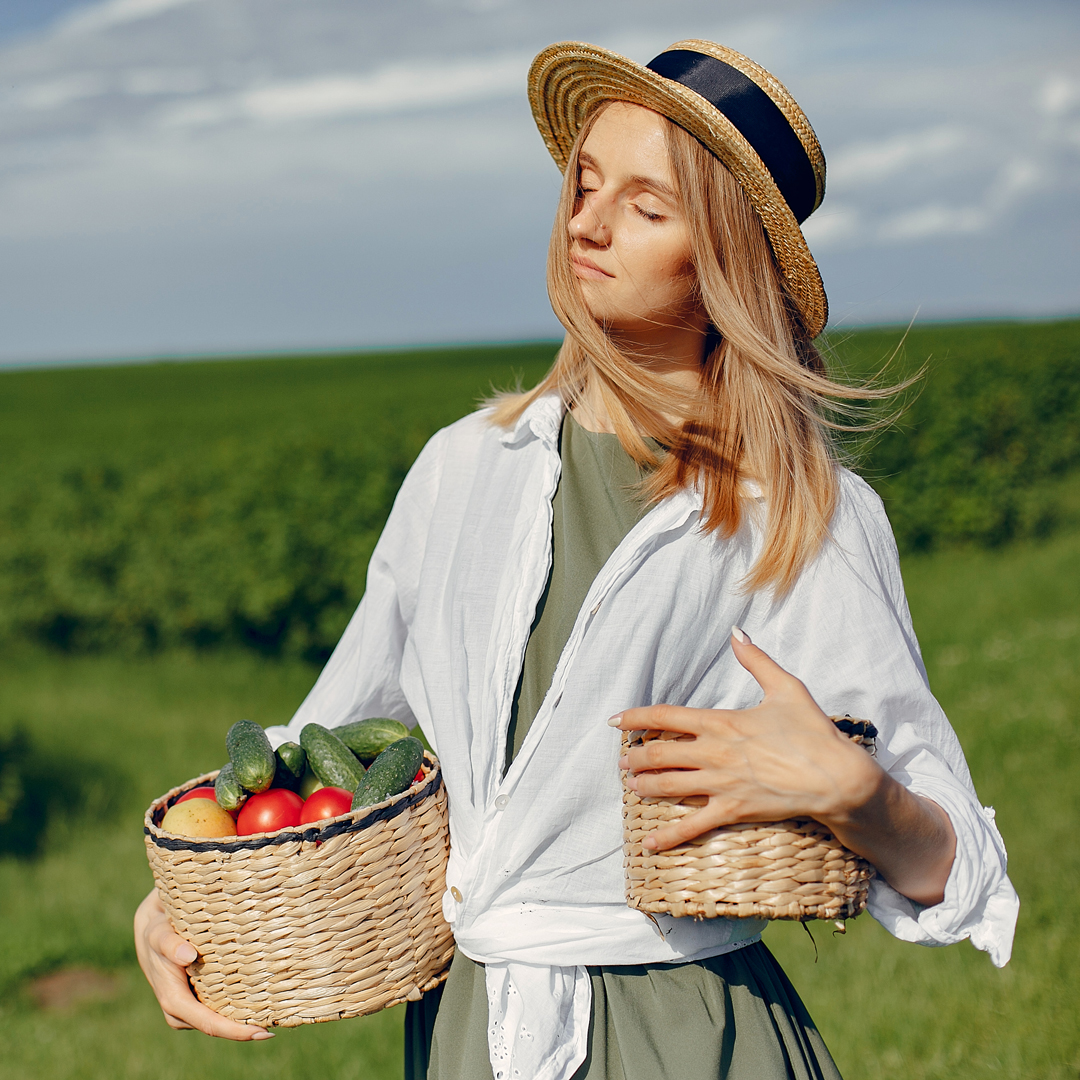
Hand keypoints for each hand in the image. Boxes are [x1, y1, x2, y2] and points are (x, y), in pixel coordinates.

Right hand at [134, 889, 272, 1040]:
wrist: (153, 932)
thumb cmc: (158, 932)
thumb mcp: (159, 934)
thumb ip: (170, 944)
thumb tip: (188, 955)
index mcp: (174, 1001)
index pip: (209, 1024)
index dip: (235, 1031)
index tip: (262, 1033)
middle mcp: (183, 1011)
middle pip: (219, 1026)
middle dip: (246, 1029)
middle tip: (278, 1023)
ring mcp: (191, 1006)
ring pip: (221, 1018)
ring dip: (245, 1019)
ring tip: (276, 1013)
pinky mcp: (199, 997)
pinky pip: (221, 1006)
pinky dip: (239, 1006)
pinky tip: (262, 999)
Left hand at [611, 627, 955, 904]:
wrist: (836, 777)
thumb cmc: (812, 732)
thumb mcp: (785, 687)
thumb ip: (756, 660)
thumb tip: (736, 632)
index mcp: (721, 722)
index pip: (665, 716)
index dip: (635, 718)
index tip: (615, 720)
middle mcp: (714, 753)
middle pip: (660, 754)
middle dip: (635, 757)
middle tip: (622, 761)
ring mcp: (720, 784)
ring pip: (668, 786)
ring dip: (644, 786)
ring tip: (630, 786)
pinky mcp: (732, 811)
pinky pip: (693, 825)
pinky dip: (668, 836)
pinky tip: (648, 845)